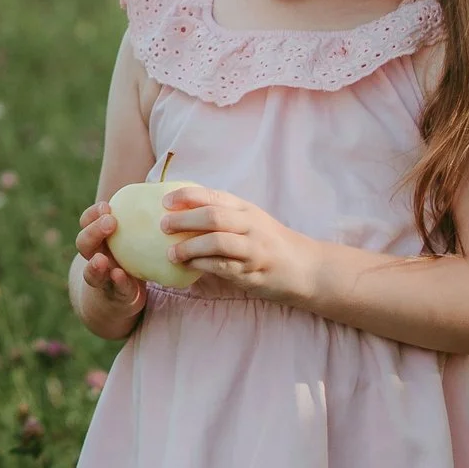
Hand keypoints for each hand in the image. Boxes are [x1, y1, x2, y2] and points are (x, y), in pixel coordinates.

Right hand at [71, 199, 146, 341]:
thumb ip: (143, 220)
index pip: (86, 222)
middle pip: (83, 243)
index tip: (107, 206)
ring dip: (95, 265)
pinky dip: (117, 282)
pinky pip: (114, 289)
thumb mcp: (133, 238)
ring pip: (90, 272)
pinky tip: (120, 276)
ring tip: (101, 259)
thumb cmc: (134, 258)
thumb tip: (170, 195)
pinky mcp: (116, 295)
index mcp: (99, 239)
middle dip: (93, 231)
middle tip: (110, 222)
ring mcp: (103, 278)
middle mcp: (96, 257)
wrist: (123, 296)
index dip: (93, 213)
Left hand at [156, 182, 322, 305]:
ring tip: (171, 253)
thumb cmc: (270, 242)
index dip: (186, 196)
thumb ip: (223, 216)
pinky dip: (202, 266)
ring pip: (217, 242)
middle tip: (162, 226)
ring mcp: (253, 248)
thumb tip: (181, 214)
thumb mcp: (250, 220)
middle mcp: (250, 224)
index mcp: (246, 208)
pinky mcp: (253, 271)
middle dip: (183, 220)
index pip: (213, 196)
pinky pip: (223, 266)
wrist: (306, 267)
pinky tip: (188, 267)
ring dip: (189, 247)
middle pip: (212, 216)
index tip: (165, 202)